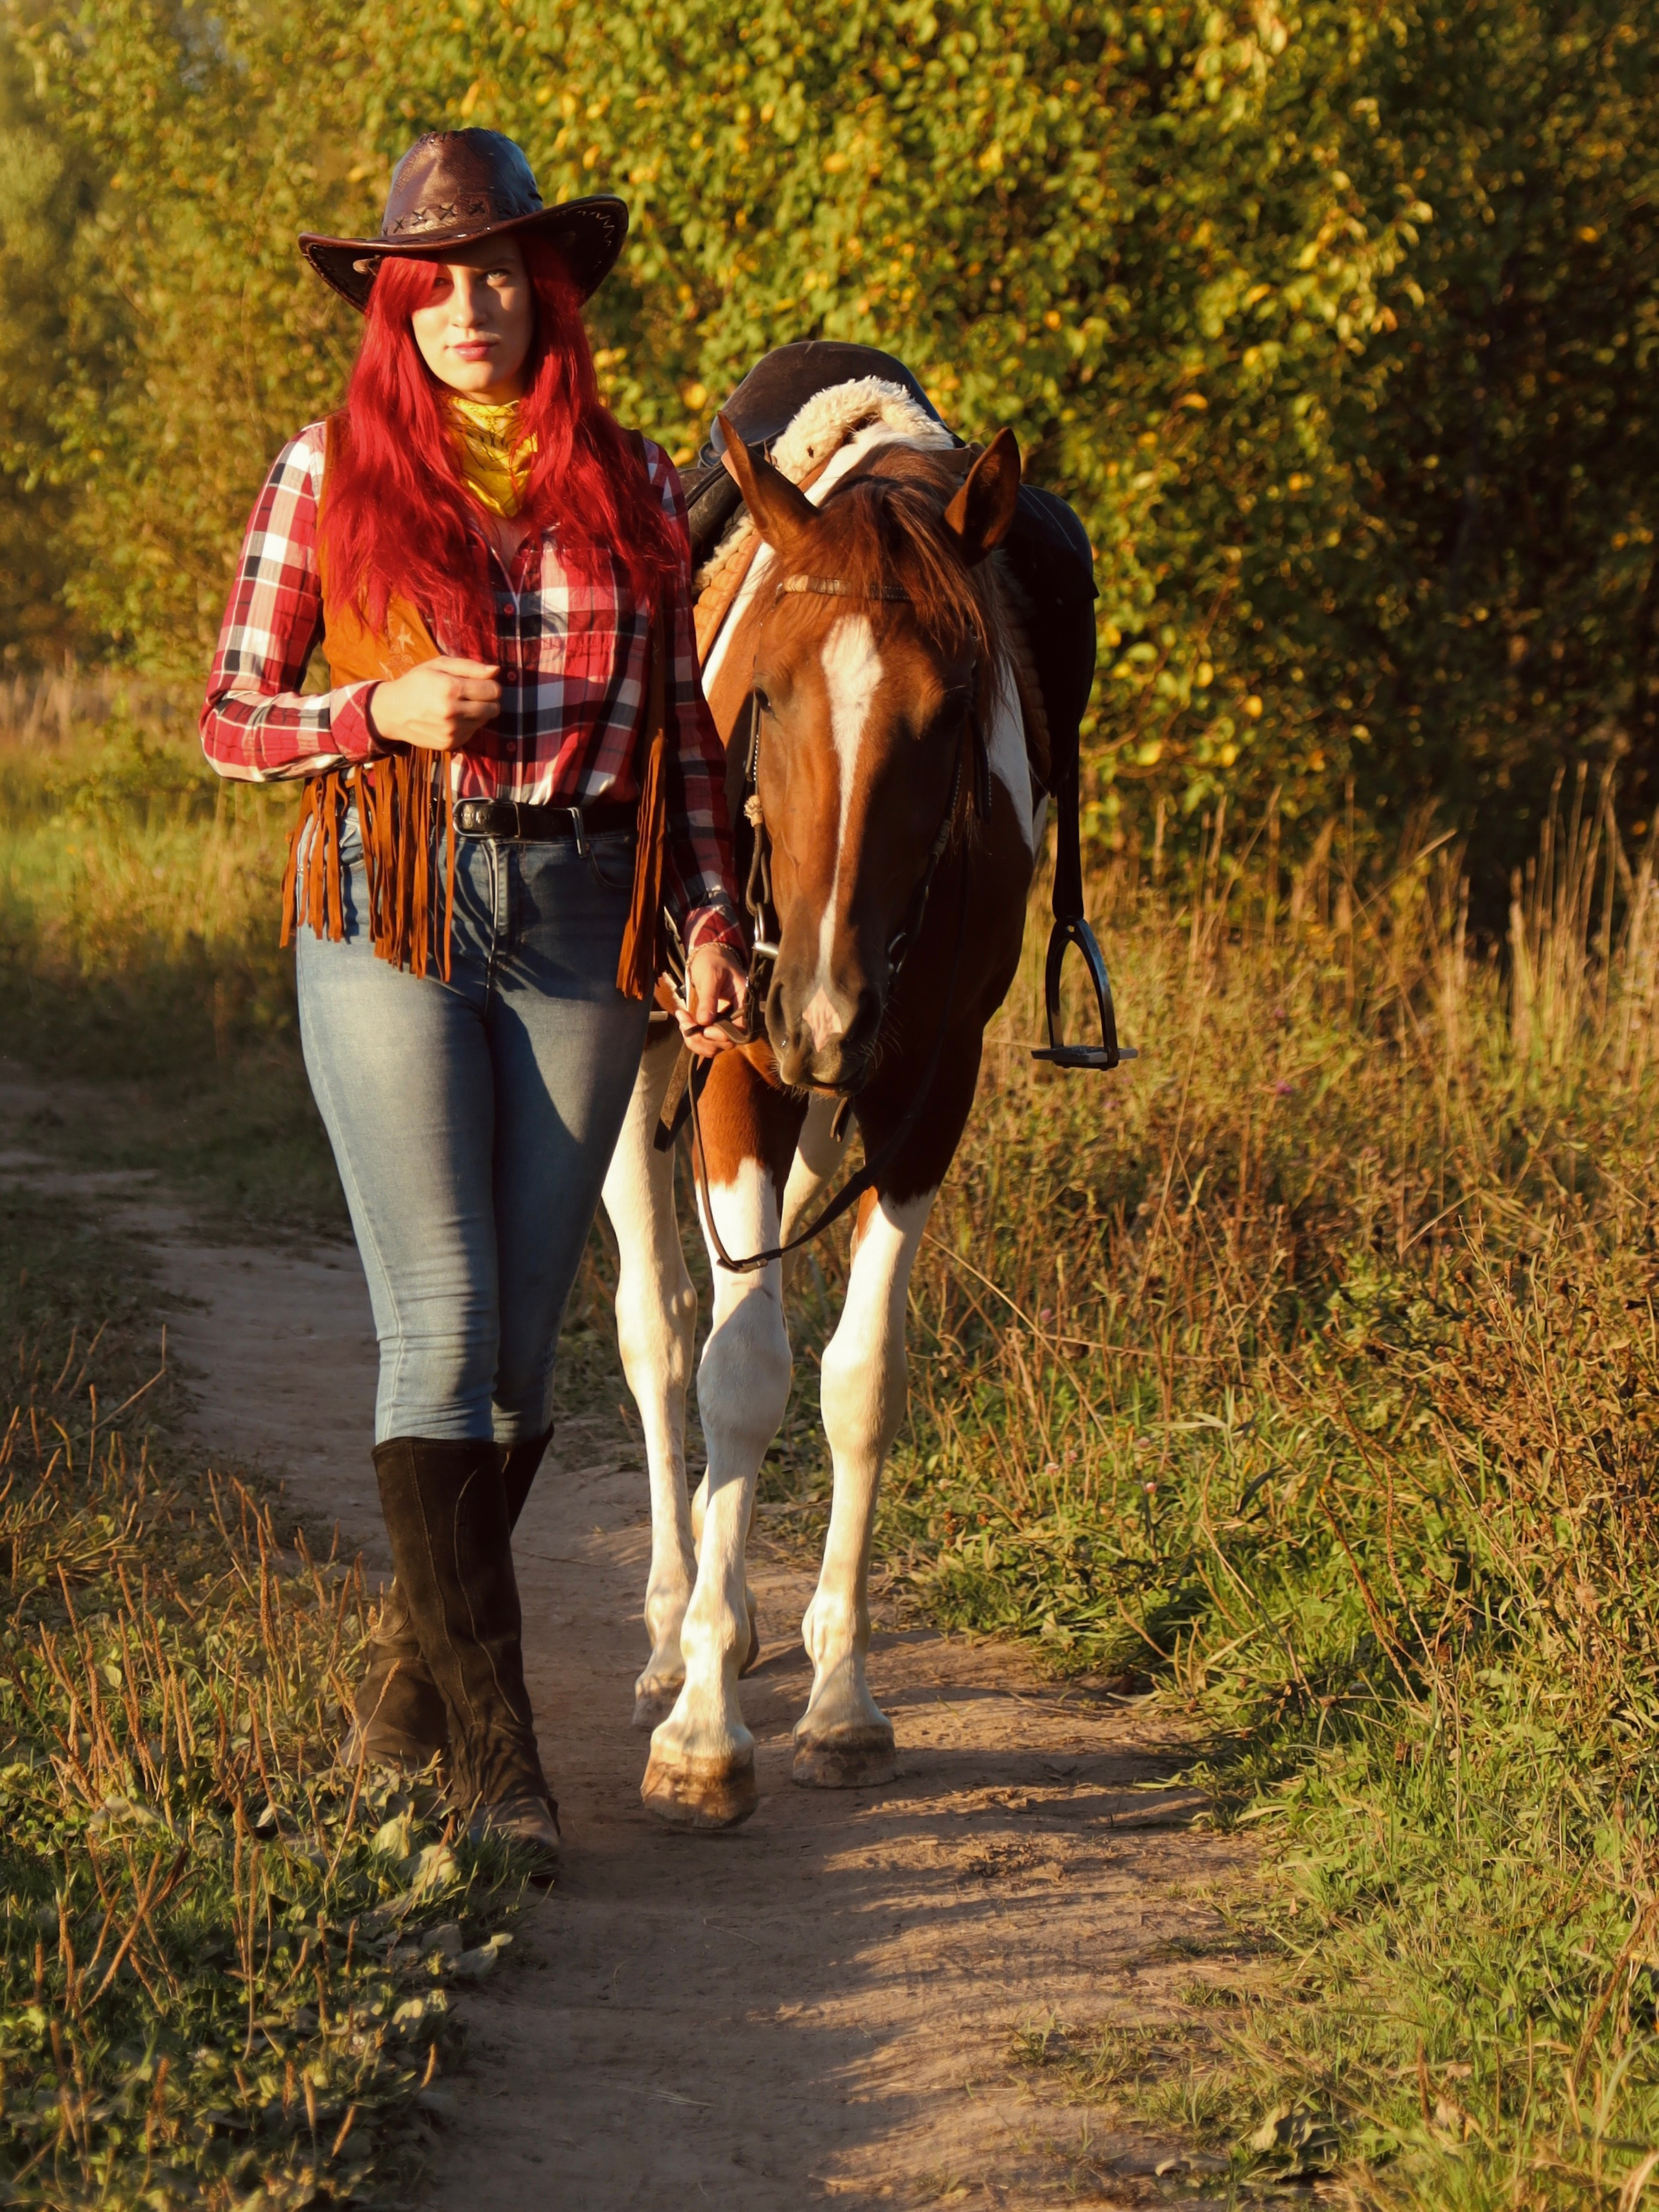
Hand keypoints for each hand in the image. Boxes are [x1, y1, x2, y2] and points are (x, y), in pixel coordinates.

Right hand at [368, 657, 500, 751]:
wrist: (392, 711)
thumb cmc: (417, 683)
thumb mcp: (439, 665)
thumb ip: (469, 667)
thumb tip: (496, 671)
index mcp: (451, 688)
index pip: (493, 690)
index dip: (490, 685)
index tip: (481, 683)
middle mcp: (453, 712)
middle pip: (493, 708)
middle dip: (488, 700)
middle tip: (472, 694)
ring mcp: (451, 731)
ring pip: (484, 721)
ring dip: (478, 712)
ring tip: (460, 705)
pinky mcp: (449, 744)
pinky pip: (472, 733)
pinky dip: (468, 724)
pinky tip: (452, 718)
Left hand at [676, 944, 748, 1059]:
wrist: (709, 956)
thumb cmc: (714, 961)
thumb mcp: (711, 976)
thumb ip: (709, 999)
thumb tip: (704, 1022)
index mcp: (745, 1003)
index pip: (741, 1030)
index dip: (723, 1035)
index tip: (705, 1029)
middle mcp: (739, 1017)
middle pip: (727, 1043)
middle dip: (704, 1038)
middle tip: (685, 1022)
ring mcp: (727, 1023)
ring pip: (715, 1046)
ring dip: (696, 1040)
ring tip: (682, 1021)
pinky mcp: (715, 1025)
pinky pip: (706, 1040)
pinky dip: (693, 1037)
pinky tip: (684, 1021)